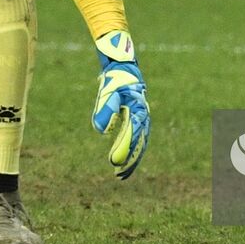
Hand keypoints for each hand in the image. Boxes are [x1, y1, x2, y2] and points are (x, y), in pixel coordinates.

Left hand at [91, 30, 148, 179]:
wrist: (123, 68)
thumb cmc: (115, 80)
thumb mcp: (108, 93)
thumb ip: (105, 110)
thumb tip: (101, 130)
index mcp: (138, 110)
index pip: (131, 134)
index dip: (123, 149)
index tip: (114, 162)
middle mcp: (142, 116)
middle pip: (138, 143)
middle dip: (130, 160)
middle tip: (119, 175)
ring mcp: (141, 118)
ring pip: (139, 142)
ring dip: (131, 157)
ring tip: (121, 173)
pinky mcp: (136, 118)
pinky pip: (136, 138)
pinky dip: (131, 149)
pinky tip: (123, 157)